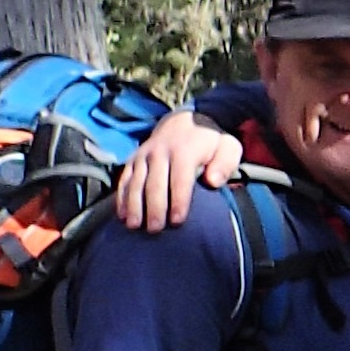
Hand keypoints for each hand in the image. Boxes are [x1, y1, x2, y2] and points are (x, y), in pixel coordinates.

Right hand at [117, 112, 241, 234]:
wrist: (186, 121)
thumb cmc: (211, 142)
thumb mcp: (228, 147)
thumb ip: (225, 163)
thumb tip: (213, 181)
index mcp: (184, 151)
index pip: (180, 179)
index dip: (179, 201)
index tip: (178, 221)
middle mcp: (160, 152)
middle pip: (154, 183)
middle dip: (154, 208)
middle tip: (155, 229)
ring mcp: (144, 155)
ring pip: (136, 182)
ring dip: (133, 205)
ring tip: (134, 226)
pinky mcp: (133, 159)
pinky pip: (125, 179)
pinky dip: (122, 197)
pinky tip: (122, 215)